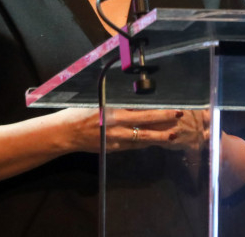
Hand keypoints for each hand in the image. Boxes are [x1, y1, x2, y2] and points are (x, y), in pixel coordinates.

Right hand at [56, 107, 206, 152]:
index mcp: (113, 109)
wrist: (66, 133)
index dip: (155, 106)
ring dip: (158, 136)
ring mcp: (116, 138)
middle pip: (145, 121)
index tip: (169, 103)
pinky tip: (155, 141)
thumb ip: (115, 101)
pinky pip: (133, 146)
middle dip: (163, 118)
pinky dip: (144, 143)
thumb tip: (133, 95)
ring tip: (172, 136)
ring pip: (142, 138)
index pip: (139, 106)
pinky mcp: (114, 148)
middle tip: (178, 115)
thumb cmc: (80, 112)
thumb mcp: (98, 101)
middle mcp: (117, 124)